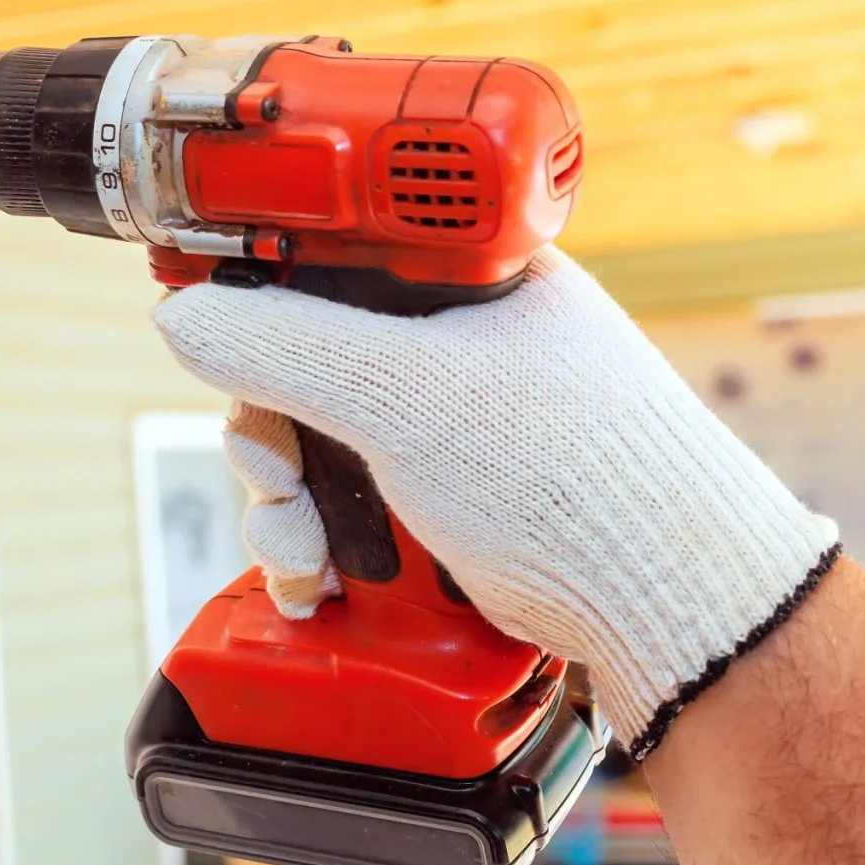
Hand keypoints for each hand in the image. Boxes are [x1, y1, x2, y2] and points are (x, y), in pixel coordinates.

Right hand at [152, 250, 839, 757]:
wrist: (678, 613)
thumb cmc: (583, 480)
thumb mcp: (409, 395)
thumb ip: (285, 344)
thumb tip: (185, 311)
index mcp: (473, 275)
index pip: (332, 251)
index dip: (260, 289)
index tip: (204, 317)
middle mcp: (468, 344)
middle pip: (309, 362)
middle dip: (269, 435)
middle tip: (273, 477)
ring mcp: (465, 429)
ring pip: (325, 443)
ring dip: (290, 507)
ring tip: (310, 559)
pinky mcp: (463, 504)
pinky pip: (360, 505)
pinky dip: (328, 546)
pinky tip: (325, 584)